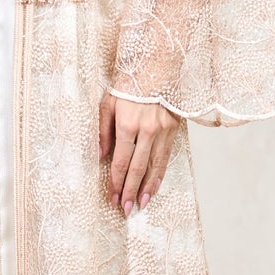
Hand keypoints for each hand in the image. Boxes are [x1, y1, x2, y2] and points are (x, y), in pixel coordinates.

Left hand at [99, 92, 179, 214]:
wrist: (156, 65)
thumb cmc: (128, 83)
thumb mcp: (108, 103)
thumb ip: (103, 130)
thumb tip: (100, 155)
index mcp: (127, 124)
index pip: (120, 161)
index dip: (115, 182)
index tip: (112, 196)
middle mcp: (147, 130)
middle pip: (137, 168)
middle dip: (129, 190)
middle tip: (124, 209)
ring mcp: (163, 131)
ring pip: (154, 166)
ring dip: (146, 188)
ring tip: (140, 204)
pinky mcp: (174, 130)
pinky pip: (166, 157)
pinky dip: (160, 175)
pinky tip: (154, 187)